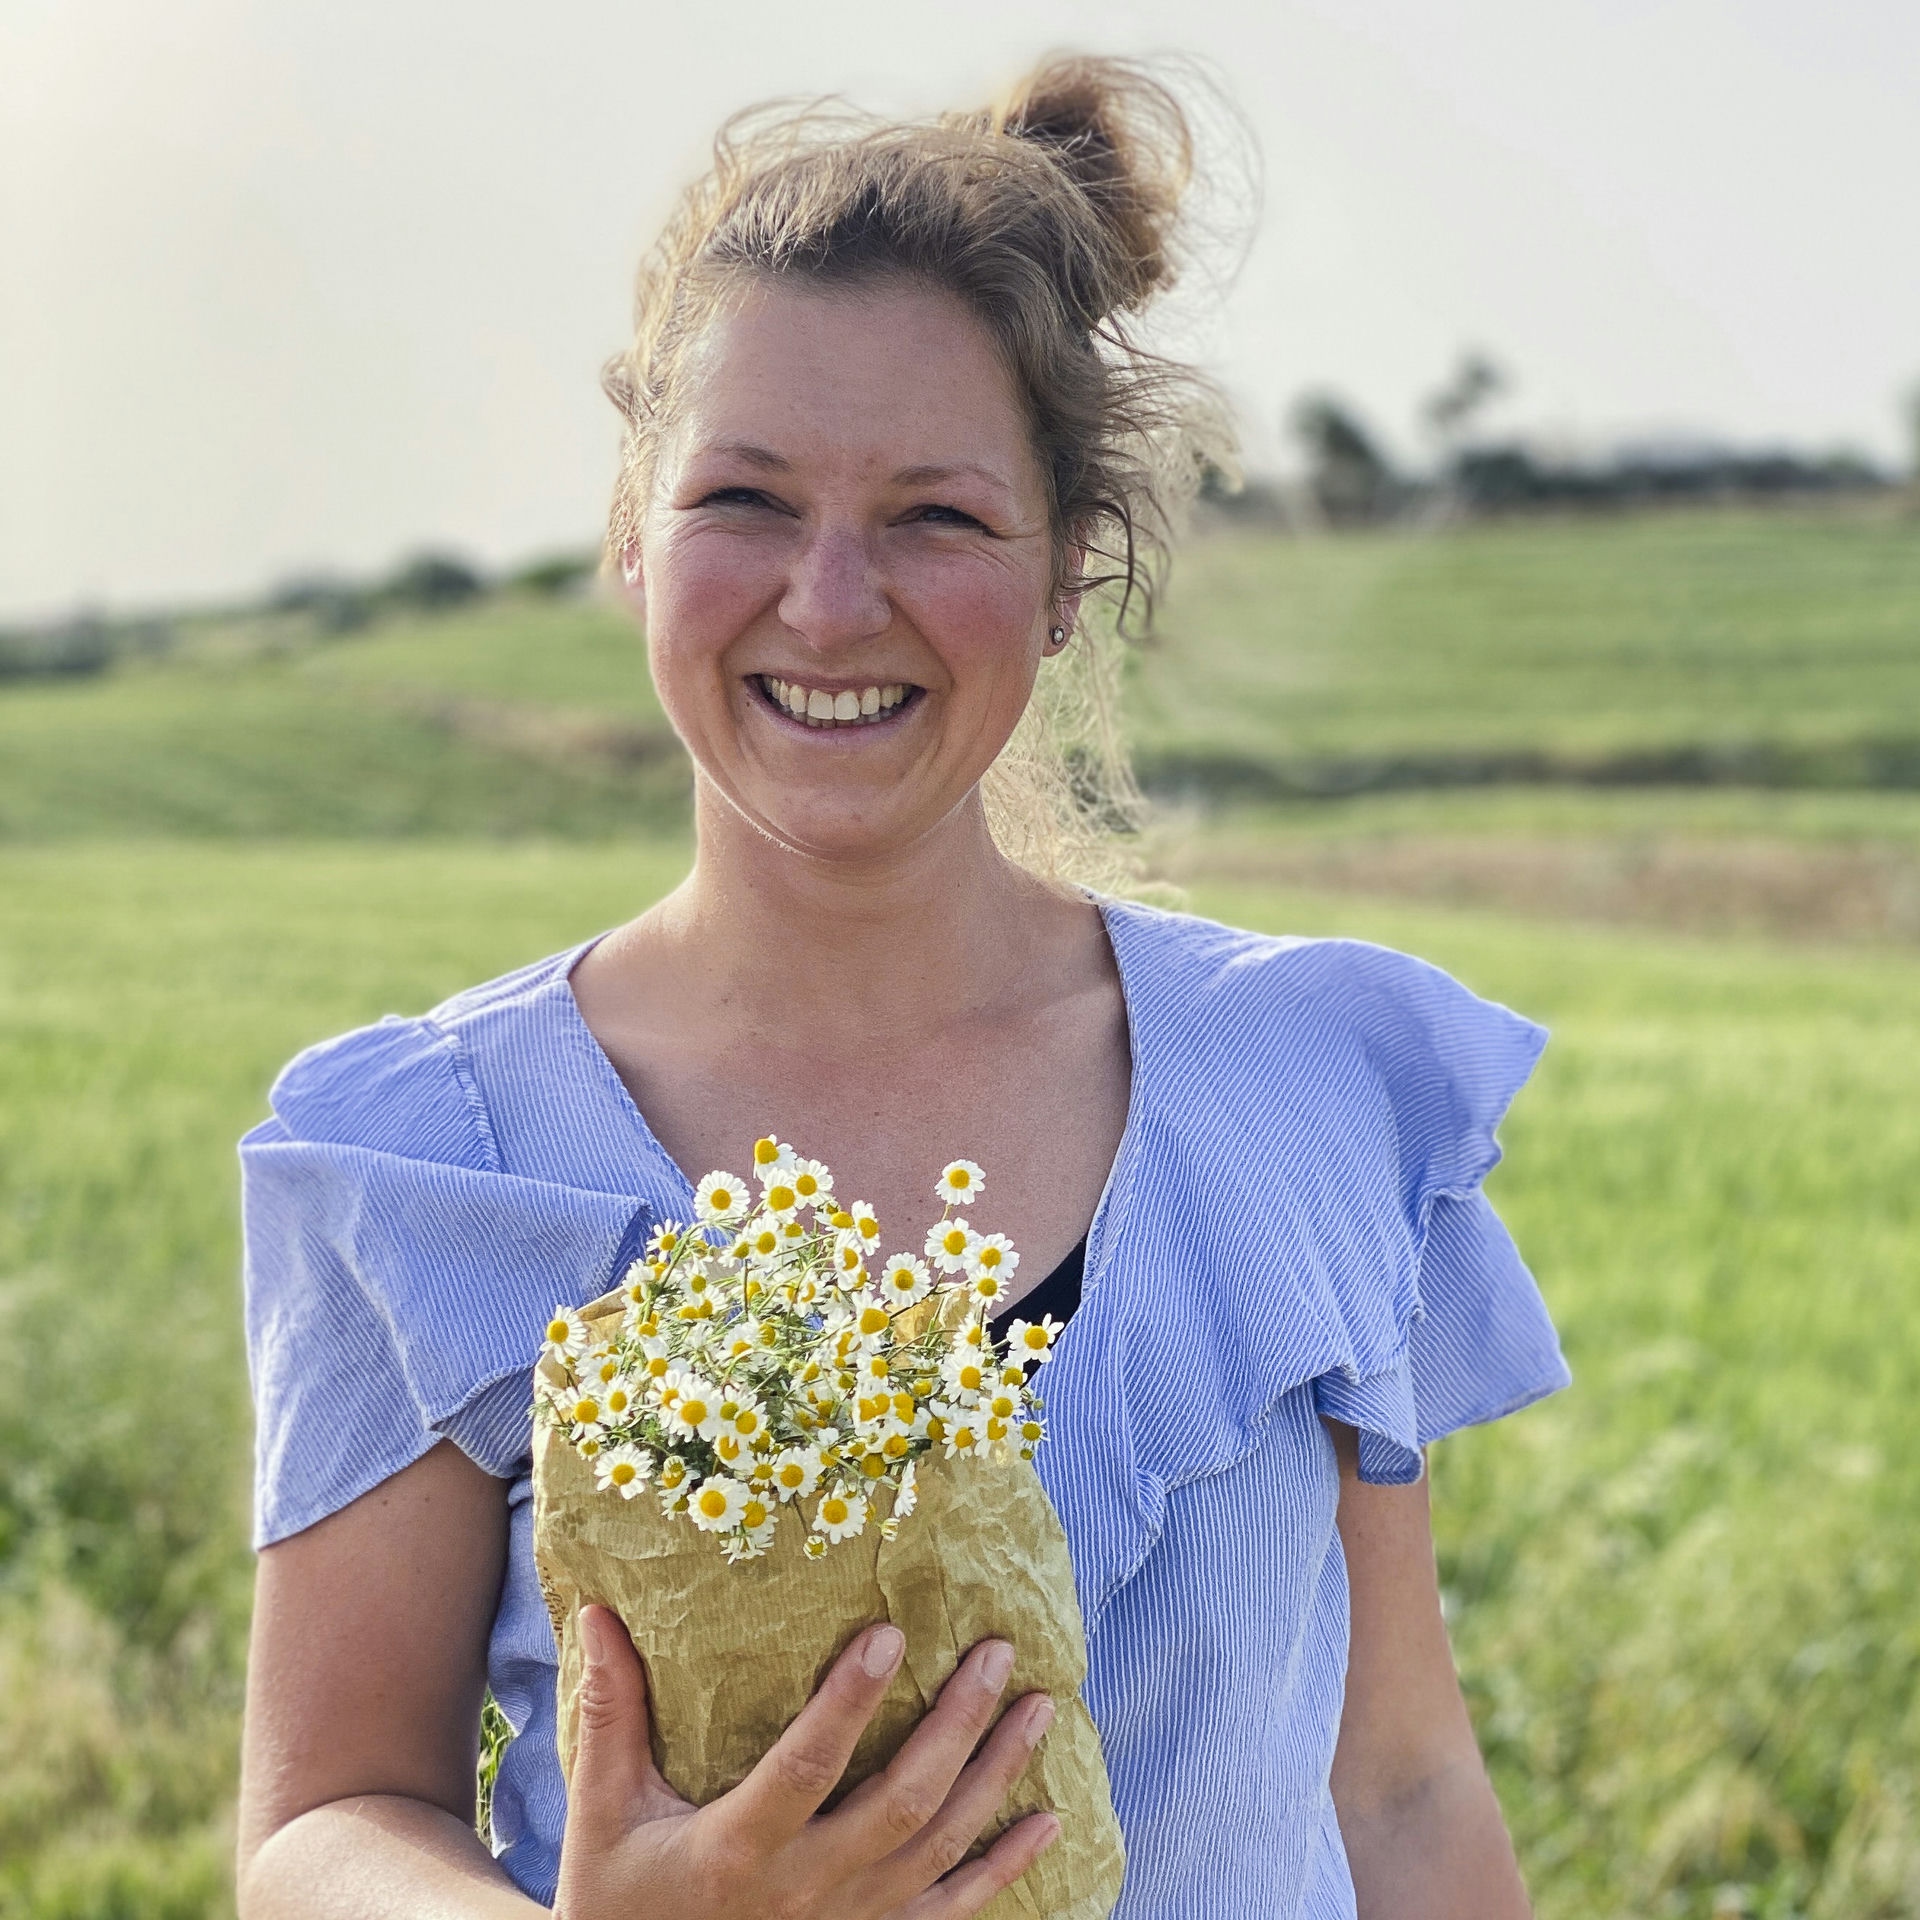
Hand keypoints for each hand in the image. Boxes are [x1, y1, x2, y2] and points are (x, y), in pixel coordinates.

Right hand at [552, 1606, 1059, 1919]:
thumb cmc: (618, 1895)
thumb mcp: (602, 1811)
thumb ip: (610, 1711)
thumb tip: (599, 1613)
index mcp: (738, 1847)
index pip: (806, 1765)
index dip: (850, 1700)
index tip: (892, 1633)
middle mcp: (804, 1889)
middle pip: (902, 1802)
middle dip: (958, 1723)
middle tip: (997, 1652)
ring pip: (940, 1847)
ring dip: (997, 1775)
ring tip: (1040, 1706)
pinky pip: (951, 1909)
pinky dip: (1005, 1867)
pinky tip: (1047, 1821)